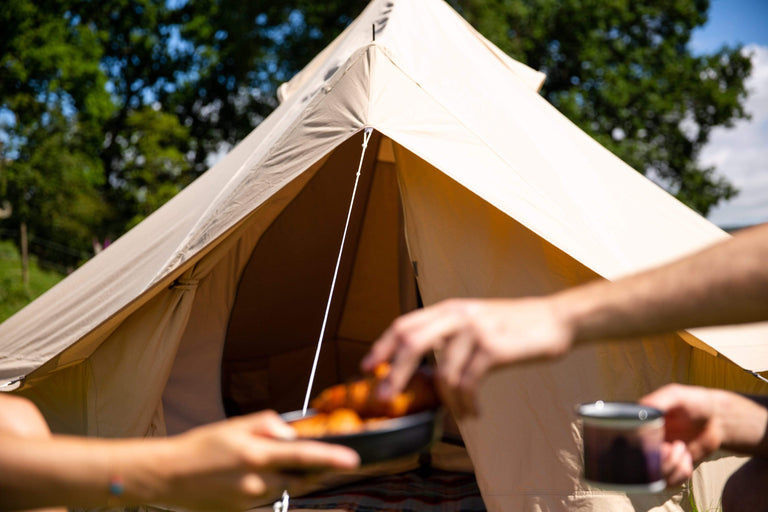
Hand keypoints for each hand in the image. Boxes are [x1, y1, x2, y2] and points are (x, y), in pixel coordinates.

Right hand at [156, 411, 359, 509]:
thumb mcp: (237, 424)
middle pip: (300, 480)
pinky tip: (249, 476)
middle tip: (322, 463)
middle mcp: (256, 481)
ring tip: (269, 464)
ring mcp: (249, 501)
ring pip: (285, 490)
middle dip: (314, 472)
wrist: (169, 475)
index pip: (303, 456)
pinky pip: (268, 499)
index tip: (354, 459)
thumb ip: (270, 425)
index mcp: (256, 454)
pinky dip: (269, 487)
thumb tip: (293, 436)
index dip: (331, 458)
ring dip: (289, 478)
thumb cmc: (203, 444)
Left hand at [362, 297, 572, 416]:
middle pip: (410, 343)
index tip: (368, 366)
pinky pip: (467, 384)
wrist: (556, 319)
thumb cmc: (516, 325)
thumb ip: (451, 335)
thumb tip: (422, 365)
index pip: (405, 324)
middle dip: (393, 374)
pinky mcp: (493, 349)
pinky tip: (474, 413)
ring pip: (442, 373)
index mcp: (451, 309)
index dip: (382, 346)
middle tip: (385, 398)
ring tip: (459, 415)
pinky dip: (466, 404)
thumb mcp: (478, 320)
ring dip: (446, 402)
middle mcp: (458, 316)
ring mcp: (475, 331)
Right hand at [639, 384, 723, 485]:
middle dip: (660, 461)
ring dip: (672, 466)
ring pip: (655, 477)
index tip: (659, 444)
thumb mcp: (675, 395)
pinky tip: (686, 458)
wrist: (717, 418)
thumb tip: (640, 408)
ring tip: (682, 449)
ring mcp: (659, 456)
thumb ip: (657, 401)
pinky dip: (680, 473)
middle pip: (640, 465)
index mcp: (640, 425)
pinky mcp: (672, 467)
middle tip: (673, 447)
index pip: (628, 443)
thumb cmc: (695, 402)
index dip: (641, 449)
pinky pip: (670, 482)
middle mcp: (646, 442)